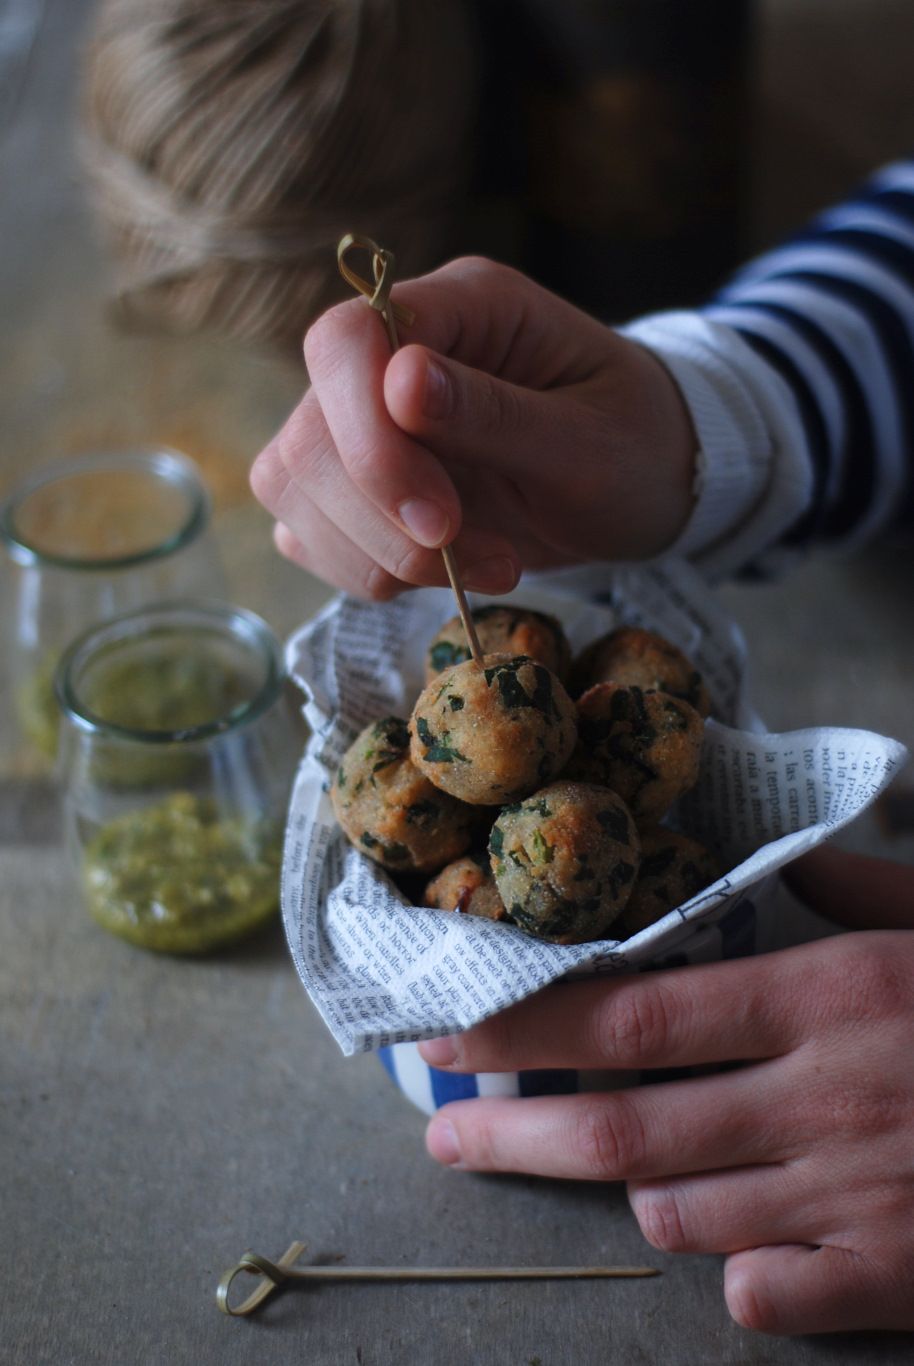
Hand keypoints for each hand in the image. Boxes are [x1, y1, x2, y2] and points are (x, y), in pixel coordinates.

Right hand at [250, 257, 695, 599]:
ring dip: (378, 554)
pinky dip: (366, 571)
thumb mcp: (591, 439)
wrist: (651, 483)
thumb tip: (401, 382)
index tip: (442, 520)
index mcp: (461, 309)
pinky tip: (443, 575)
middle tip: (484, 557)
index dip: (369, 437)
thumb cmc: (636, 446)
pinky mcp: (359, 488)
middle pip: (309, 428)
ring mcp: (367, 422)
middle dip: (381, 516)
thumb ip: (498, 414)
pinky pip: (308, 533)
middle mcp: (395, 355)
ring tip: (488, 566)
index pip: (347, 342)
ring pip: (295, 485)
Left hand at [418, 853, 913, 1335]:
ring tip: (623, 1163)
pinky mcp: (897, 1280)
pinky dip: (734, 1270)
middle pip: (625, 1129)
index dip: (528, 1027)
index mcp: (826, 999)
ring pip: (681, 1216)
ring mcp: (855, 1201)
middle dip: (515, 1135)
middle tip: (444, 1135)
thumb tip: (789, 865)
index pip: (634, 1016)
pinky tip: (748, 1238)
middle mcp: (821, 1101)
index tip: (452, 1027)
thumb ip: (860, 887)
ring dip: (636, 1190)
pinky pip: (764, 1295)